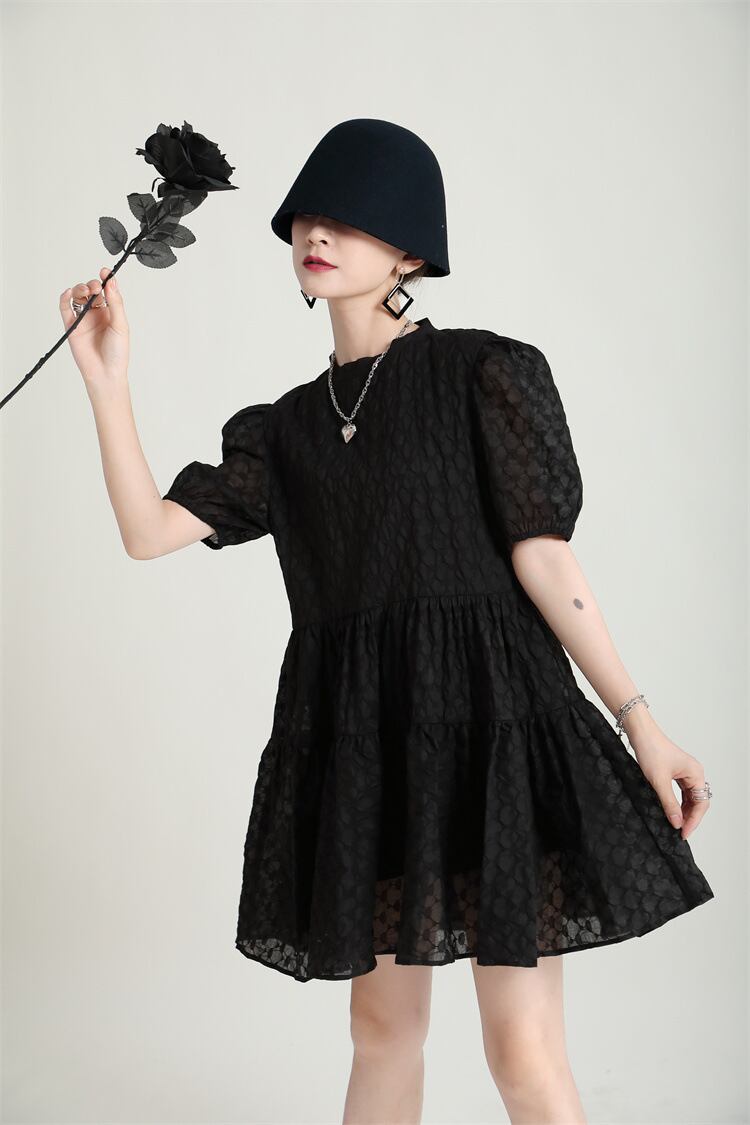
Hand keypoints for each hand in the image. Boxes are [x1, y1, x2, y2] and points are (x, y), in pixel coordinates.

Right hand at [59, 266, 129, 387]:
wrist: (105, 373)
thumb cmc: (117, 353)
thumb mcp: (120, 325)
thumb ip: (115, 303)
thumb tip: (111, 282)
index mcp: (111, 312)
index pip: (107, 291)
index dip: (106, 279)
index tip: (105, 271)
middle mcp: (97, 314)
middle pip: (91, 291)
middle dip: (93, 285)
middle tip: (96, 288)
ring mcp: (83, 319)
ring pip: (78, 297)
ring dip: (80, 289)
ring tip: (86, 292)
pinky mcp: (71, 326)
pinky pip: (65, 308)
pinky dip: (64, 298)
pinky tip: (69, 292)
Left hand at [627, 724, 710, 840]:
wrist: (640, 733)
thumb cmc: (651, 750)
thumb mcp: (659, 781)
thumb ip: (669, 803)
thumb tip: (677, 823)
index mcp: (695, 773)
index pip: (701, 803)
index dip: (693, 820)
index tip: (683, 833)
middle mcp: (693, 772)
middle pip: (697, 801)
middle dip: (689, 817)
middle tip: (679, 832)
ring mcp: (684, 772)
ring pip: (689, 797)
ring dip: (684, 811)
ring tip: (675, 824)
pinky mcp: (675, 772)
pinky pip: (681, 792)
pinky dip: (677, 803)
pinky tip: (670, 811)